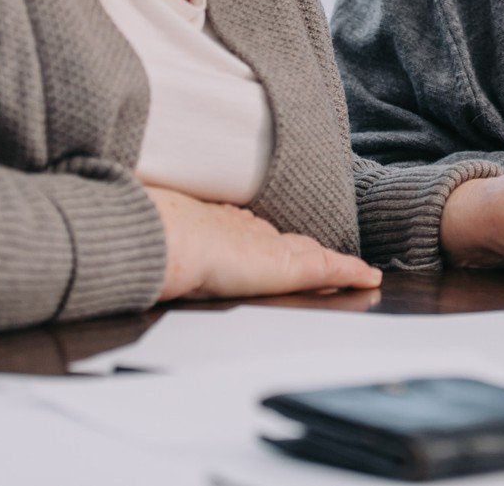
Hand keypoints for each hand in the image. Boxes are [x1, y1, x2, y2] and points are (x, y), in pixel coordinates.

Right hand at [144, 185, 382, 300]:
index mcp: (216, 226)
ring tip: (354, 272)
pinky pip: (331, 268)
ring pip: (311, 255)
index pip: (249, 232)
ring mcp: (271, 247)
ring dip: (332, 264)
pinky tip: (369, 278)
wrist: (170, 241)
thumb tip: (133, 240)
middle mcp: (249, 232)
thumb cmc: (154, 242)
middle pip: (285, 241)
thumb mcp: (157, 240)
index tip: (269, 240)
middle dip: (304, 248)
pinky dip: (351, 273)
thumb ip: (162, 240)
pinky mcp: (291, 266)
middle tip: (325, 257)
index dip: (264, 238)